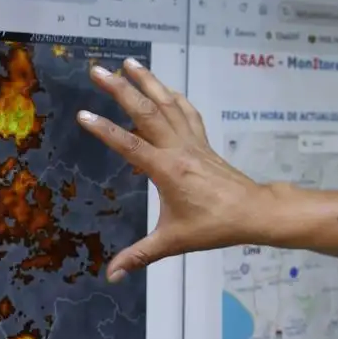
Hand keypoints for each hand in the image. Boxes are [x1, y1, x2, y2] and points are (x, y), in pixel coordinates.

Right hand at [78, 57, 267, 281]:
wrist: (253, 212)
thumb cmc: (214, 226)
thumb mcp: (174, 241)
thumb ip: (140, 255)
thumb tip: (112, 275)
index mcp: (167, 170)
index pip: (130, 145)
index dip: (105, 130)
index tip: (83, 114)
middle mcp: (179, 148)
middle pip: (146, 112)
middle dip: (121, 89)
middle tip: (98, 70)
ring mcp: (192, 142)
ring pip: (167, 104)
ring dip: (147, 81)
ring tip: (128, 63)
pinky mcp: (203, 142)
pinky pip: (186, 112)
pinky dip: (172, 97)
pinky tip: (163, 87)